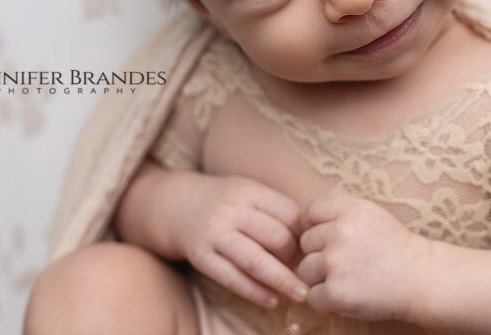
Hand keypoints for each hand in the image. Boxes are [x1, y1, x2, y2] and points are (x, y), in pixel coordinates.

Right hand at [171, 172, 310, 309]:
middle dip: (296, 258)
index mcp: (250, 191)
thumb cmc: (224, 201)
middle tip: (309, 272)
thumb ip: (276, 209)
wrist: (175, 204)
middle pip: (275, 237)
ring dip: (282, 281)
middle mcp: (232, 210)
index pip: (289, 213)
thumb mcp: (249, 192)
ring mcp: (214, 233)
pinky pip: (232, 278)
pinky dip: (255, 292)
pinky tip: (272, 300)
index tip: (315, 248)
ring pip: (255, 261)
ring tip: (302, 294)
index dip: (306, 234)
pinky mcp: (201, 256)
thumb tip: (313, 237)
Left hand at [294, 195, 426, 321]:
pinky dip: (325, 301)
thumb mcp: (371, 216)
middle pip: (305, 242)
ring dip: (319, 279)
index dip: (313, 226)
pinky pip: (312, 296)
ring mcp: (335, 262)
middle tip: (344, 264)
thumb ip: (339, 215)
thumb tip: (301, 224)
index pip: (310, 211)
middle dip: (318, 254)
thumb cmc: (396, 248)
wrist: (422, 279)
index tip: (324, 239)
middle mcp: (340, 233)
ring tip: (346, 280)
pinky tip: (346, 296)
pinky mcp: (335, 292)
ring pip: (304, 270)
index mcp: (350, 210)